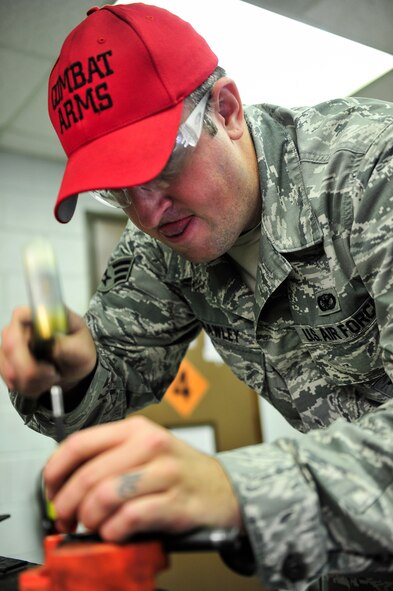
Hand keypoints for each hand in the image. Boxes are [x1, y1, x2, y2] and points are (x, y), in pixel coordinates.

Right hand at [0, 306, 96, 397]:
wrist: (75, 368)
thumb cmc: (78, 350)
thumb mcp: (82, 348)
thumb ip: (68, 345)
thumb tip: (52, 342)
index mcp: (41, 316)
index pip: (19, 317)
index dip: (26, 338)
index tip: (44, 357)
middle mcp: (20, 328)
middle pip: (10, 347)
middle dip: (32, 369)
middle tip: (53, 373)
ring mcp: (10, 346)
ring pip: (10, 369)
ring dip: (34, 381)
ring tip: (52, 375)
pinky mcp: (7, 364)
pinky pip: (11, 382)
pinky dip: (30, 387)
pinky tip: (43, 381)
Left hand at [44, 416, 241, 541]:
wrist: (224, 488)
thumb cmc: (178, 470)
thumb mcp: (144, 449)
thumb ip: (108, 457)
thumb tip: (63, 480)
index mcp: (135, 429)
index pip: (79, 443)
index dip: (54, 471)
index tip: (50, 490)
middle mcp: (150, 445)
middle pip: (88, 475)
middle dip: (67, 505)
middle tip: (66, 519)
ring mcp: (165, 473)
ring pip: (105, 496)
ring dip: (90, 520)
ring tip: (93, 526)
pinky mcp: (176, 503)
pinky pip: (129, 519)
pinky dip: (113, 531)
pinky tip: (115, 532)